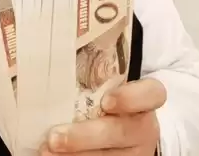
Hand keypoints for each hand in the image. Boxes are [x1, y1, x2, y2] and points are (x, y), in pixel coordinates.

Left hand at [40, 79, 165, 155]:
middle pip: (120, 132)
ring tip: (47, 150)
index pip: (151, 94)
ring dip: (75, 155)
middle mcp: (144, 127)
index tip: (106, 100)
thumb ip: (95, 74)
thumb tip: (56, 52)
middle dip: (84, 136)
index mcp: (146, 99)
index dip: (131, 98)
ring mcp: (135, 151)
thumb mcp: (110, 83)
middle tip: (54, 136)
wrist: (129, 127)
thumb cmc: (111, 95)